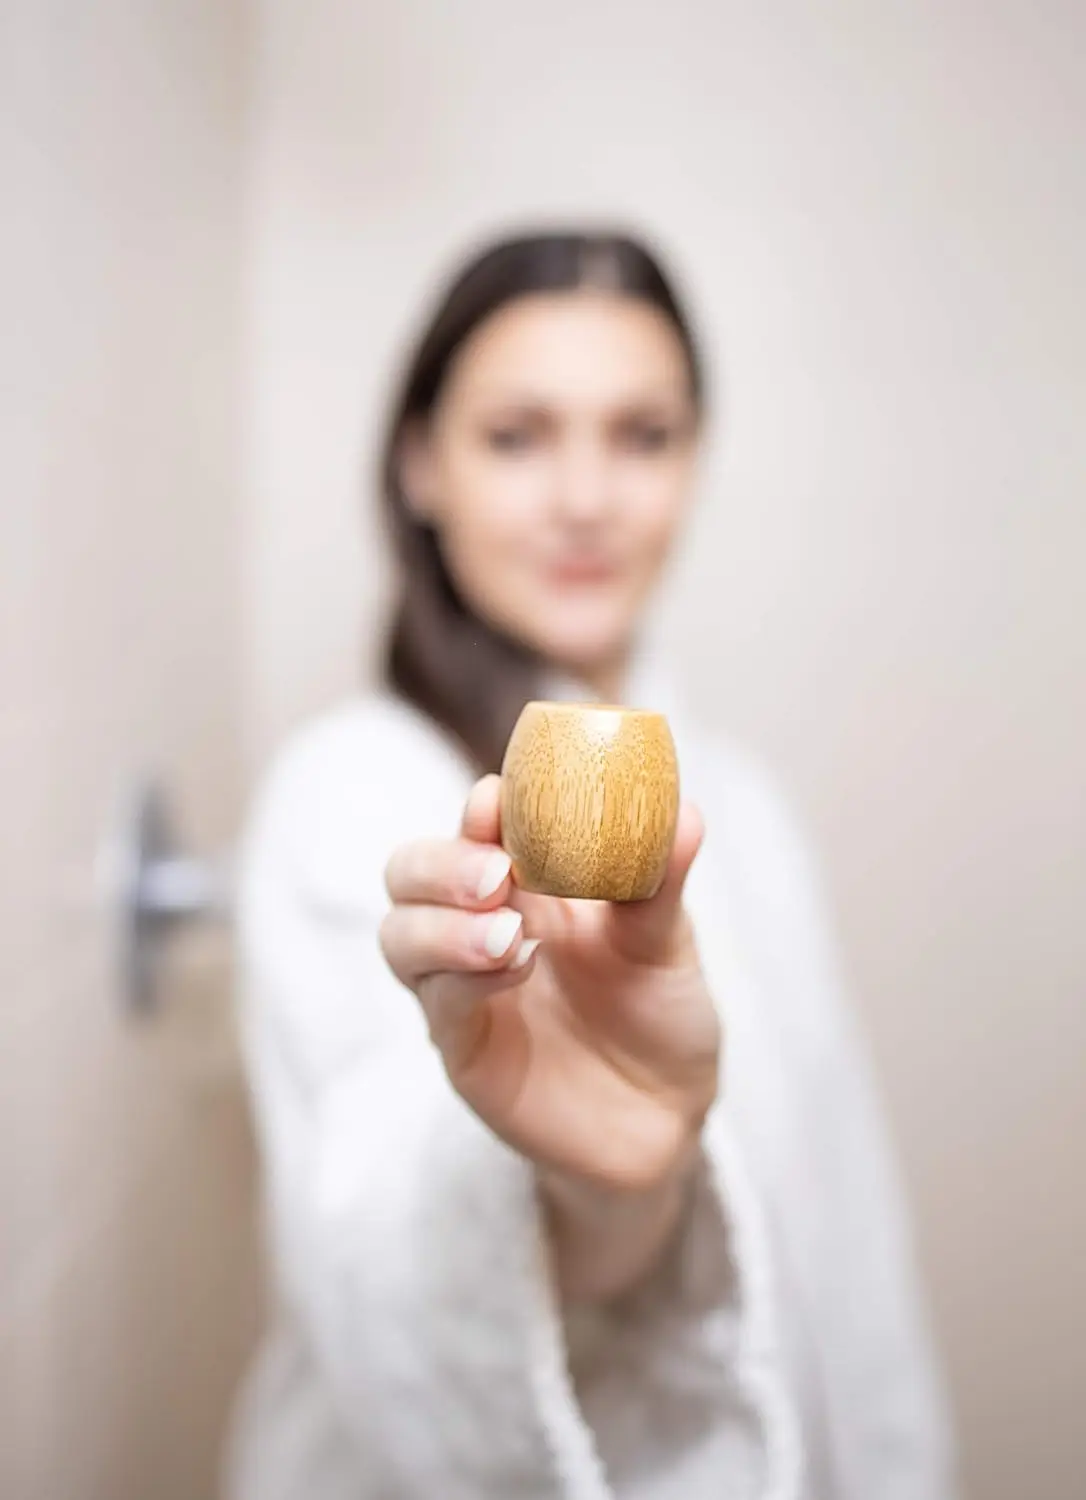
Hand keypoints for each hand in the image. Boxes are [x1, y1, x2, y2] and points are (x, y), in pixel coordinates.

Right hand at [379, 774, 720, 1195]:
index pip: (474, 825)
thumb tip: (684, 812)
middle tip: (497, 873)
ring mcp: (462, 986)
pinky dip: (467, 980)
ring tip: (509, 935)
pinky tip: (517, 968)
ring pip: (400, 935)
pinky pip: (438, 1003)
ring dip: (443, 924)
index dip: (479, 806)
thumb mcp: (666, 939)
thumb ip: (661, 879)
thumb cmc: (658, 1012)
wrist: (667, 1116)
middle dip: (442, 862)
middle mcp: (480, 923)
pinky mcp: (462, 1047)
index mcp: (525, 881)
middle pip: (410, 872)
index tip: (498, 797)